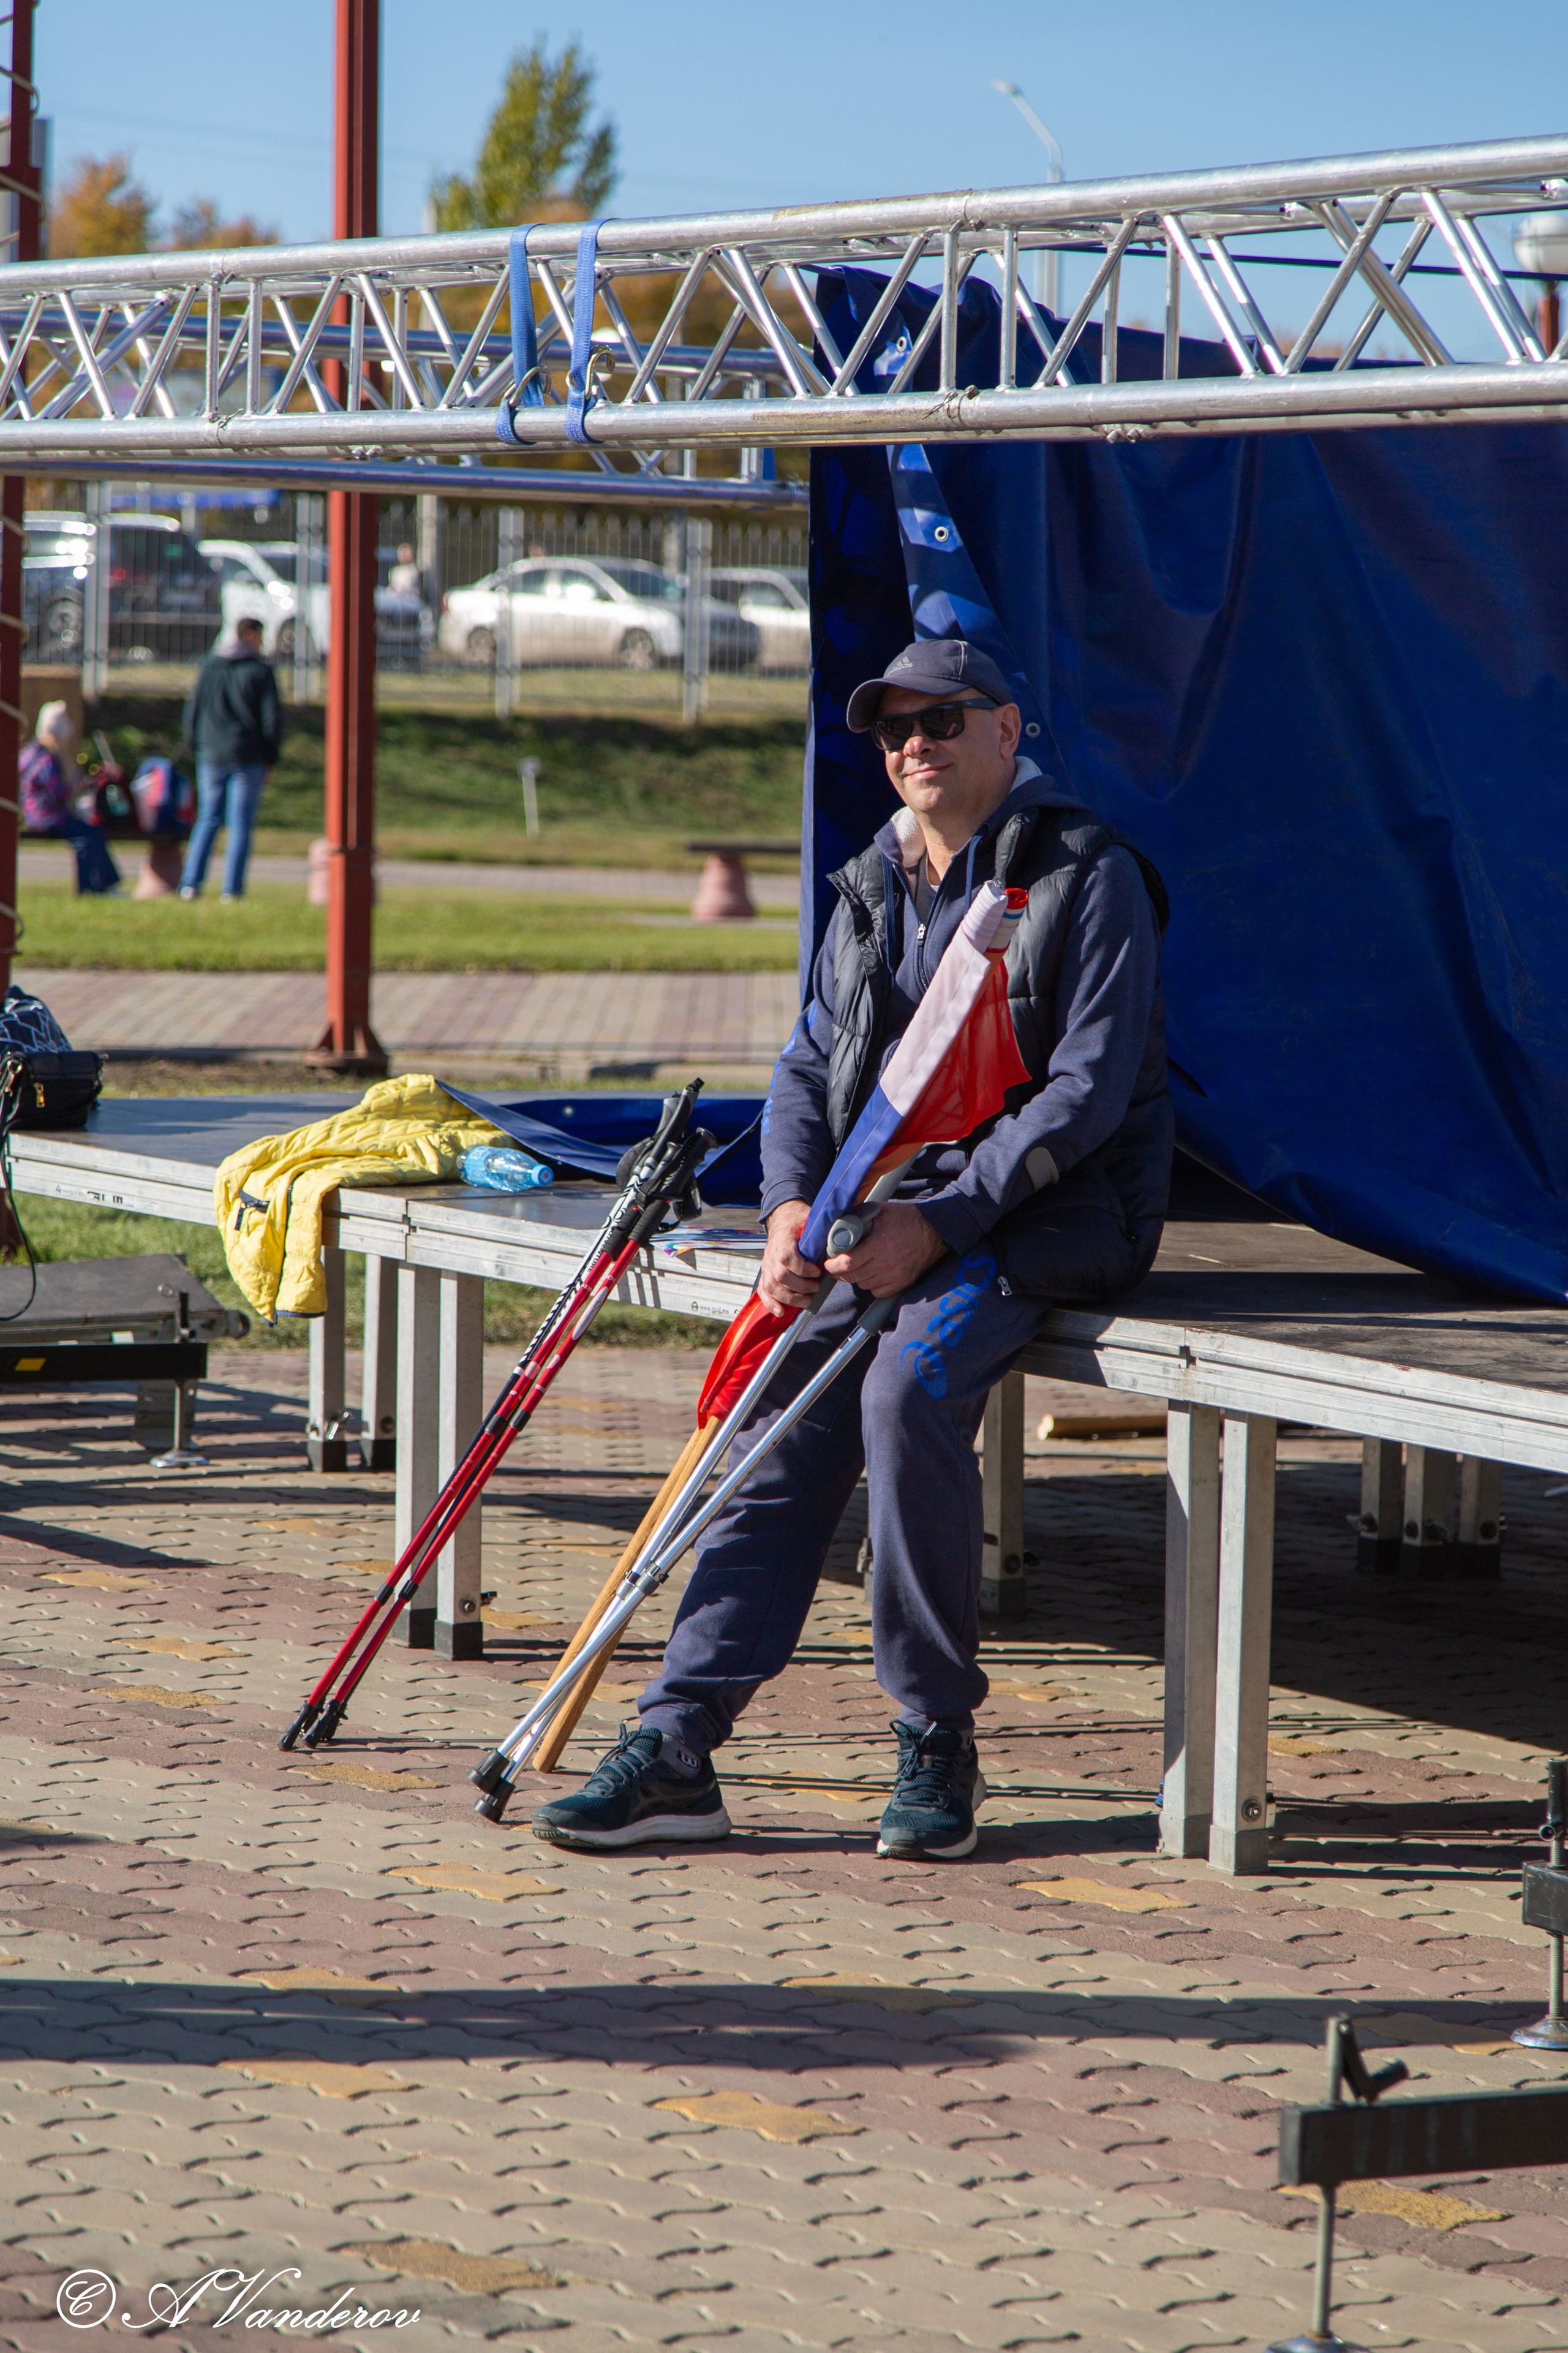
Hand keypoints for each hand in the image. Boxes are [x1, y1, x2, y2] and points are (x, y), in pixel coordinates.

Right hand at [758, 1200, 821, 1314]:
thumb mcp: (812, 1220)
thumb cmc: (800, 1221)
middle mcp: (772, 1252)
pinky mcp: (766, 1273)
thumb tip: (840, 1242)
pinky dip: (770, 1303)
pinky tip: (781, 1312)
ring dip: (790, 1298)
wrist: (785, 1219)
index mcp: (783, 1238)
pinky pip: (763, 1290)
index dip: (803, 1268)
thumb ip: (822, 1232)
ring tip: (807, 1301)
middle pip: (780, 1275)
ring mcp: (767, 1264)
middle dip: (801, 1286)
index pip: (787, 1257)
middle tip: (816, 1287)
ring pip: (772, 1286)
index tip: (818, 1271)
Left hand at [824, 1201, 945, 1298]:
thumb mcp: (882, 1211)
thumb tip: (840, 1221)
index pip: (847, 1263)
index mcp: (878, 1244)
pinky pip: (877, 1292)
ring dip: (855, 1278)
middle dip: (838, 1273)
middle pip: (852, 1277)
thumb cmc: (908, 1219)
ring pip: (863, 1285)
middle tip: (834, 1266)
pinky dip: (871, 1285)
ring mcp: (894, 1276)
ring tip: (855, 1267)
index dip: (833, 1265)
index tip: (827, 1263)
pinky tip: (871, 1274)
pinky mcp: (901, 1283)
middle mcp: (885, 1263)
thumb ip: (860, 1216)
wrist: (935, 1231)